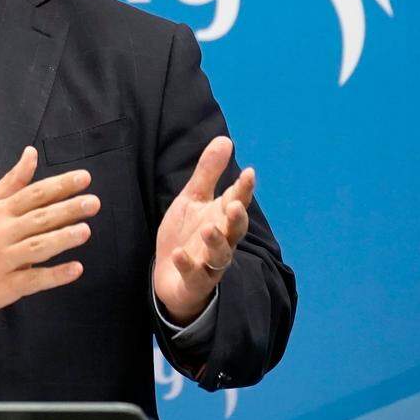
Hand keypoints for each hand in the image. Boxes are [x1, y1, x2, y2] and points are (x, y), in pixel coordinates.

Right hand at [0, 146, 99, 313]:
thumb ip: (13, 180)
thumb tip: (31, 153)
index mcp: (0, 211)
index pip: (33, 194)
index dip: (60, 185)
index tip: (83, 178)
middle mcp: (2, 233)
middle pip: (39, 218)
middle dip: (67, 209)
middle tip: (92, 203)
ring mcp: (4, 260)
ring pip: (36, 247)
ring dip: (62, 239)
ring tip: (85, 230)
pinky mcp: (6, 285)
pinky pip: (33, 280)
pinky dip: (55, 275)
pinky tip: (75, 269)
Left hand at [153, 136, 254, 324]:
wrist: (170, 275)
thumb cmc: (187, 233)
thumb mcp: (193, 199)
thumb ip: (208, 172)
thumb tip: (225, 139)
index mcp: (221, 218)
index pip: (237, 201)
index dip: (244, 188)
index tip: (249, 172)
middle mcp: (222, 240)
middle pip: (235, 230)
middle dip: (237, 218)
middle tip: (234, 204)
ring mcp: (209, 262)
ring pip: (220, 255)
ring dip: (216, 242)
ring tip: (209, 228)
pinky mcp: (194, 280)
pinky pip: (193, 274)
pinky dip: (187, 265)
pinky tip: (179, 255)